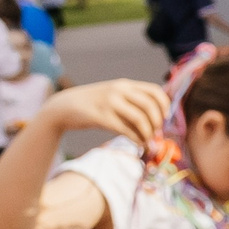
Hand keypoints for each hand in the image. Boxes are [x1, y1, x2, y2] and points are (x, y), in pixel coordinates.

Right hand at [39, 78, 165, 146]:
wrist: (64, 107)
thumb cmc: (95, 105)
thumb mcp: (114, 96)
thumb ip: (133, 103)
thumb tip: (159, 122)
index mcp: (125, 84)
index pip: (155, 91)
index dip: (165, 106)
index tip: (165, 118)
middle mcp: (119, 90)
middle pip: (150, 106)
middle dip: (158, 123)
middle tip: (156, 133)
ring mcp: (109, 103)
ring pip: (140, 119)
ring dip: (148, 134)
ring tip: (147, 141)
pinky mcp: (101, 117)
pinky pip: (126, 130)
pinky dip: (137, 140)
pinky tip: (138, 144)